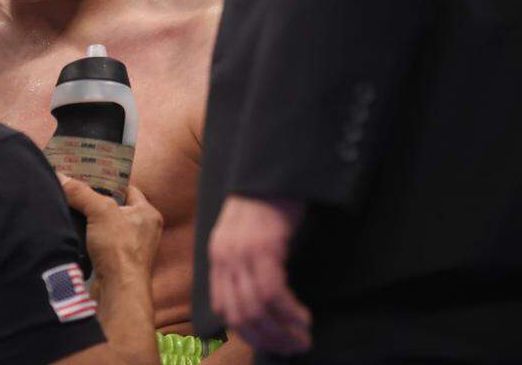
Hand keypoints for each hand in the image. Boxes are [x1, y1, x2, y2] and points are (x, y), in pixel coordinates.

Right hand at [60, 176, 161, 284]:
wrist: (118, 290)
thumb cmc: (120, 250)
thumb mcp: (100, 211)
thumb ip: (81, 192)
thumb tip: (62, 177)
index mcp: (147, 213)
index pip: (126, 188)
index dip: (107, 181)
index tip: (88, 176)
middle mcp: (141, 230)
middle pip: (113, 207)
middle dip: (94, 201)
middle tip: (74, 191)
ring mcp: (129, 248)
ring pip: (105, 226)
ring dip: (89, 221)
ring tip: (70, 208)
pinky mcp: (115, 262)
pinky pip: (99, 243)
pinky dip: (87, 238)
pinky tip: (73, 232)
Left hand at [208, 195, 310, 355]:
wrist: (272, 172)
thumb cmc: (266, 205)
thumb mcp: (245, 238)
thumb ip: (243, 267)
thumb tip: (258, 305)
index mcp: (218, 256)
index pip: (223, 308)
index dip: (247, 332)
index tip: (271, 343)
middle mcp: (224, 257)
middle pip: (239, 314)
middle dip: (267, 338)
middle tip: (292, 347)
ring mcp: (241, 252)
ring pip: (256, 308)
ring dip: (281, 330)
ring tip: (302, 337)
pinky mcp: (263, 246)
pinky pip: (273, 292)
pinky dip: (289, 312)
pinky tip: (303, 317)